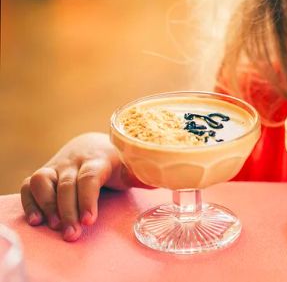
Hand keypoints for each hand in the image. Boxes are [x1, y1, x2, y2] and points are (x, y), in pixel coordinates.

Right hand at [19, 132, 143, 240]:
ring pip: (43, 181)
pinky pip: (30, 184)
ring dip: (47, 205)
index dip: (88, 199)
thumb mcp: (130, 167)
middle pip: (67, 185)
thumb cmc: (115, 162)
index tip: (90, 220)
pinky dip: (30, 201)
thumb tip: (163, 180)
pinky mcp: (44, 172)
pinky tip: (37, 220)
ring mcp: (57, 165)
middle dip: (68, 212)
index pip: (90, 177)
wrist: (92, 144)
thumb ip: (144, 175)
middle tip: (73, 234)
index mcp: (99, 159)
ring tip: (55, 227)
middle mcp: (75, 161)